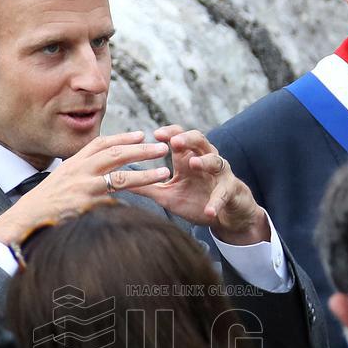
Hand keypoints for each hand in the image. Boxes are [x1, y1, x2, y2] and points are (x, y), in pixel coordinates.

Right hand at [0, 131, 169, 244]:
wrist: (24, 221)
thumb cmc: (42, 207)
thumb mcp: (58, 184)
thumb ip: (78, 177)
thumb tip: (99, 179)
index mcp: (72, 164)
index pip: (100, 144)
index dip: (122, 138)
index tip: (140, 134)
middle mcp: (78, 171)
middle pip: (115, 154)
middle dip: (141, 149)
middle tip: (161, 147)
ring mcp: (83, 188)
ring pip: (121, 177)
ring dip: (145, 174)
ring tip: (164, 173)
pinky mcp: (86, 205)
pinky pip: (114, 202)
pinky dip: (128, 204)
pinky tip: (144, 205)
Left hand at [133, 125, 269, 244]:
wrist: (225, 215)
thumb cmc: (197, 199)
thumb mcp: (167, 194)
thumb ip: (146, 187)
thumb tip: (117, 182)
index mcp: (188, 158)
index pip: (179, 137)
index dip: (170, 133)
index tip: (155, 133)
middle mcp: (206, 160)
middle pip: (199, 140)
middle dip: (187, 139)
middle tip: (174, 142)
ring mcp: (221, 175)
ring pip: (216, 160)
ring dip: (204, 162)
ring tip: (192, 165)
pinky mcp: (231, 191)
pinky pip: (224, 193)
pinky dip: (216, 202)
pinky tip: (209, 210)